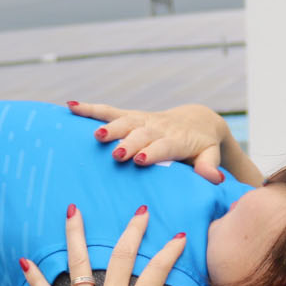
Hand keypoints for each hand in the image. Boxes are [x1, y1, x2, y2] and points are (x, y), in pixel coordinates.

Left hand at [21, 205, 203, 285]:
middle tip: (140, 211)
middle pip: (122, 256)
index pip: (157, 272)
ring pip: (80, 264)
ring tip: (73, 211)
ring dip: (76, 235)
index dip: (170, 252)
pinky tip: (24, 262)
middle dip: (133, 230)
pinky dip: (36, 279)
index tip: (178, 237)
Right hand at [68, 101, 229, 182]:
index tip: (140, 160)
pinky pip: (109, 111)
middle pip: (141, 134)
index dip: (152, 152)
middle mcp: (158, 127)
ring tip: (95, 136)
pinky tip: (70, 105)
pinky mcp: (132, 117)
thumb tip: (215, 179)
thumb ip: (209, 167)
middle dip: (128, 142)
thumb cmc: (203, 147)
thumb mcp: (210, 157)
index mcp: (177, 140)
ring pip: (124, 121)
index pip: (164, 146)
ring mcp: (143, 120)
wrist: (199, 123)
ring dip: (109, 127)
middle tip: (115, 153)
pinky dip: (90, 108)